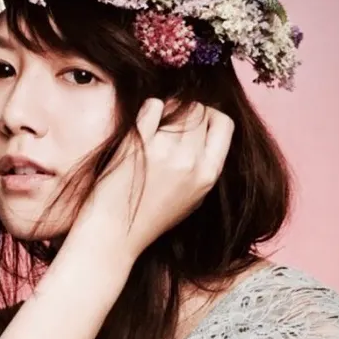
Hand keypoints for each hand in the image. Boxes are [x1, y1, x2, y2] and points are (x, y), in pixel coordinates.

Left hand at [68, 98, 233, 267]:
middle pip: (200, 111)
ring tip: (156, 124)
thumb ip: (205, 165)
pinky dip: (150, 108)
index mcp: (208, 174)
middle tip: (172, 122)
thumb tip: (207, 130)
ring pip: (178, 107)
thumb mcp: (193, 197)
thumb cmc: (150, 216)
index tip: (198, 122)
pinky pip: (153, 106)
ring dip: (169, 109)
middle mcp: (190, 160)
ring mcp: (164, 150)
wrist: (113, 232)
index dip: (211, 117)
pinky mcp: (138, 144)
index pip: (224, 124)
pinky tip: (144, 122)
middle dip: (187, 112)